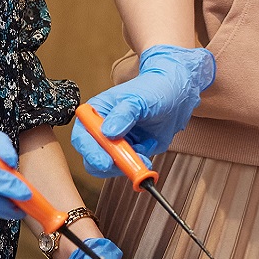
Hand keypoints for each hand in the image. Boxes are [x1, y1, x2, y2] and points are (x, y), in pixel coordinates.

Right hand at [70, 44, 215, 176]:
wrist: (175, 96)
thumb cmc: (153, 90)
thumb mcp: (138, 99)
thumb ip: (124, 114)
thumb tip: (108, 132)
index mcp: (95, 113)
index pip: (82, 136)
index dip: (90, 151)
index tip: (104, 161)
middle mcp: (101, 131)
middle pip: (92, 157)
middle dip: (110, 164)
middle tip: (129, 163)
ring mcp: (115, 144)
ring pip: (110, 166)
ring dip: (127, 165)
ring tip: (144, 152)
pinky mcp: (129, 153)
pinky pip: (128, 167)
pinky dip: (138, 164)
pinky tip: (147, 149)